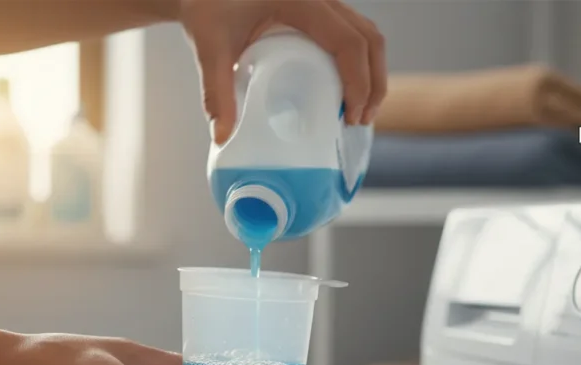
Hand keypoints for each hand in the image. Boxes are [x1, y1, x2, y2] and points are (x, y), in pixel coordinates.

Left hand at [178, 0, 386, 142]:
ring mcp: (323, 0)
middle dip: (374, 82)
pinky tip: (348, 88)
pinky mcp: (319, 9)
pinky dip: (359, 61)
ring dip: (372, 72)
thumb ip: (216, 92)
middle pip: (369, 38)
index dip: (359, 81)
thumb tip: (223, 136)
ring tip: (361, 109)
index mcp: (300, 1)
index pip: (348, 41)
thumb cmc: (206, 6)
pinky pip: (352, 32)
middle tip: (362, 120)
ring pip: (367, 33)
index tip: (351, 115)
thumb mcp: (210, 48)